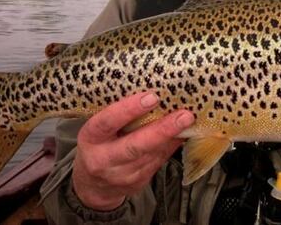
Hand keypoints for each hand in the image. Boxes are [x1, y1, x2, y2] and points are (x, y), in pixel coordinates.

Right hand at [72, 91, 194, 209]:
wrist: (94, 186)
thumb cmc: (98, 145)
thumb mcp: (98, 129)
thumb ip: (117, 115)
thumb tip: (152, 93)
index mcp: (90, 138)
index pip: (107, 122)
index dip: (129, 109)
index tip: (152, 97)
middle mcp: (103, 159)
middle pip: (135, 146)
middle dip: (162, 130)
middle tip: (184, 115)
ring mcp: (121, 175)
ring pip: (151, 155)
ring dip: (173, 137)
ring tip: (189, 121)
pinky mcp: (137, 183)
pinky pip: (158, 162)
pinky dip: (171, 146)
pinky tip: (182, 133)